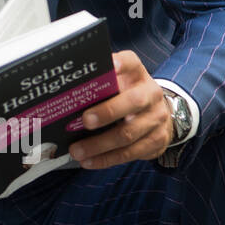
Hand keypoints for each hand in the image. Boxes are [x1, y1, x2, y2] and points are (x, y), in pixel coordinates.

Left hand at [67, 51, 172, 168]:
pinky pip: (129, 153)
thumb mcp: (119, 83)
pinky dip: (106, 159)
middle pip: (133, 101)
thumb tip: (65, 91)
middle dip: (108, 112)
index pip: (131, 62)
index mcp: (137, 74)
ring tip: (77, 151)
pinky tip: (89, 161)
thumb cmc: (128, 97)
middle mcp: (151, 94)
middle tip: (85, 121)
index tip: (110, 65)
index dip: (121, 63)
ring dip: (99, 145)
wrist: (159, 116)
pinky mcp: (156, 141)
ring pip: (128, 134)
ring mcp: (156, 119)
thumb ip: (100, 83)